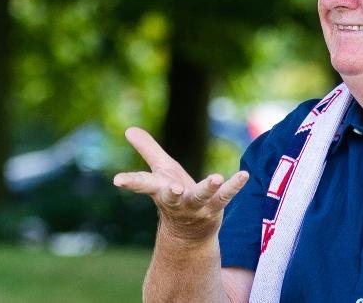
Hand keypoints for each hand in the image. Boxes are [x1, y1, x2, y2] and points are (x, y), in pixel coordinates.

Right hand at [113, 127, 249, 241]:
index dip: (131, 181)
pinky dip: (234, 186)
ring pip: (201, 197)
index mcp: (160, 190)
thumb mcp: (161, 171)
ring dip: (207, 188)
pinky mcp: (215, 207)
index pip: (143, 184)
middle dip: (171, 194)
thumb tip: (129, 129)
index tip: (118, 180)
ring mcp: (196, 206)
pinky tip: (243, 175)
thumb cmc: (173, 195)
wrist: (190, 233)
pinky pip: (225, 197)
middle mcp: (177, 201)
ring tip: (215, 178)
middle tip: (173, 189)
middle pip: (171, 197)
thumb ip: (148, 150)